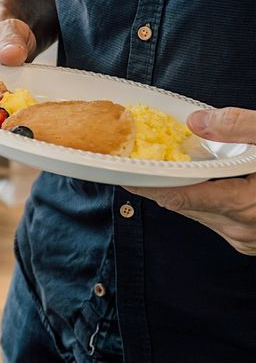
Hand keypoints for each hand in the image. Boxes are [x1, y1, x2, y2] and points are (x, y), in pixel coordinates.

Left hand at [126, 107, 255, 254]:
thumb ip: (243, 128)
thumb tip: (197, 122)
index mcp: (249, 206)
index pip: (182, 197)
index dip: (147, 185)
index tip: (120, 173)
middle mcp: (246, 230)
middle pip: (185, 206)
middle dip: (159, 185)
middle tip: (131, 162)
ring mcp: (250, 240)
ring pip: (199, 215)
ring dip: (180, 193)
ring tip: (156, 169)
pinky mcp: (253, 240)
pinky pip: (216, 220)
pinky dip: (203, 201)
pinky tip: (200, 181)